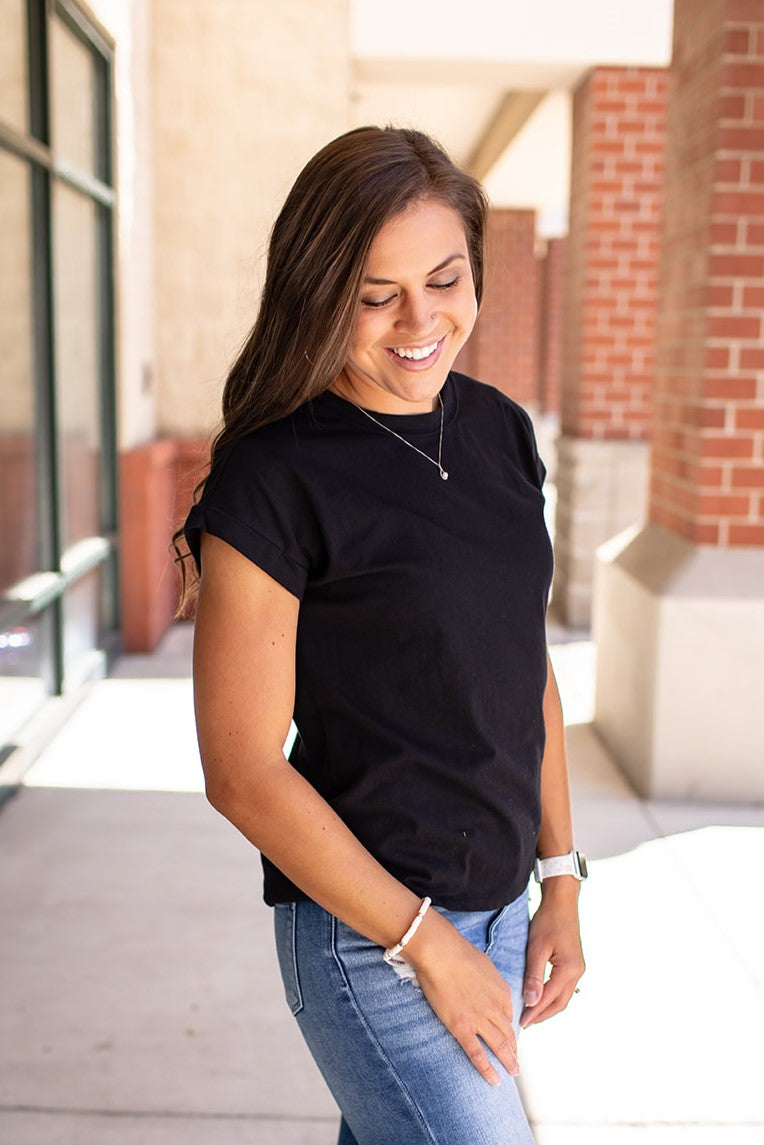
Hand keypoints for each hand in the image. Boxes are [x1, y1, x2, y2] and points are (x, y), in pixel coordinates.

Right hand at [404, 911, 519, 1086]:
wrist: (441, 952)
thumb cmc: (458, 952)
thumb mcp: (483, 964)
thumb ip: (490, 981)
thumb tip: (489, 987)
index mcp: (501, 991)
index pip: (509, 1016)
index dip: (510, 1029)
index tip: (510, 1038)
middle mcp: (495, 1008)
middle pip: (508, 1034)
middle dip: (514, 1050)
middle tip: (516, 1063)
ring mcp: (479, 1019)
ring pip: (499, 1046)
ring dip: (508, 1061)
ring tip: (512, 1073)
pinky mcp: (461, 1027)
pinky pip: (476, 1053)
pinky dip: (486, 1069)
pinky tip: (493, 1080)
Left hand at [519, 878, 584, 1027]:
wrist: (561, 903)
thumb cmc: (548, 921)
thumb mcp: (537, 948)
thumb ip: (534, 976)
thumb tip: (531, 1001)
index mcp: (569, 970)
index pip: (549, 999)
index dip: (534, 1012)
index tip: (520, 1022)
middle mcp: (577, 972)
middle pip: (560, 1003)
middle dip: (542, 1014)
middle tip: (524, 1023)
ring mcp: (577, 969)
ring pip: (563, 997)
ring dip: (547, 1007)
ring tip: (530, 1015)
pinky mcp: (574, 964)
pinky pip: (563, 987)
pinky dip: (551, 996)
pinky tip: (539, 998)